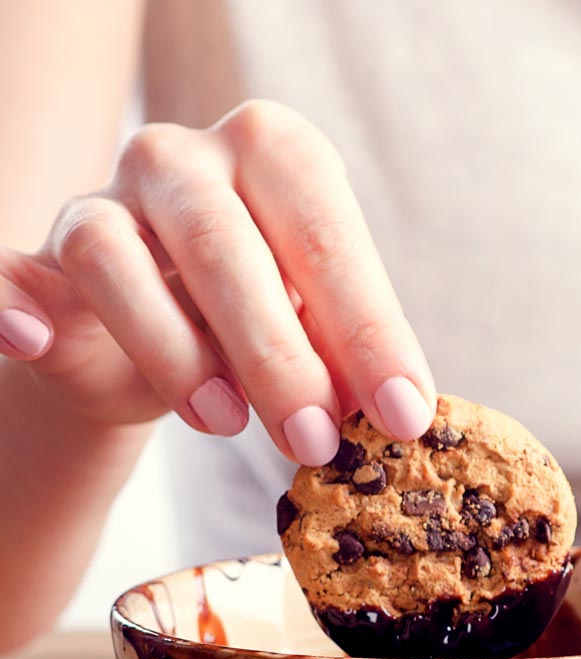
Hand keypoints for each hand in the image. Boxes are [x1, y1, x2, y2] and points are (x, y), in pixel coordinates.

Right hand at [0, 100, 435, 463]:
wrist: (158, 338)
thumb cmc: (255, 323)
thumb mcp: (313, 331)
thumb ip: (342, 353)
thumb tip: (396, 413)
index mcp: (275, 158)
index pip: (325, 234)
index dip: (369, 329)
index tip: (403, 414)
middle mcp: (186, 161)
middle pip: (226, 244)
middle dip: (280, 357)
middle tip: (317, 440)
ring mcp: (107, 200)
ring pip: (119, 259)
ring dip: (176, 352)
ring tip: (224, 423)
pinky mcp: (42, 256)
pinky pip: (16, 275)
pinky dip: (18, 309)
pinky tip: (40, 344)